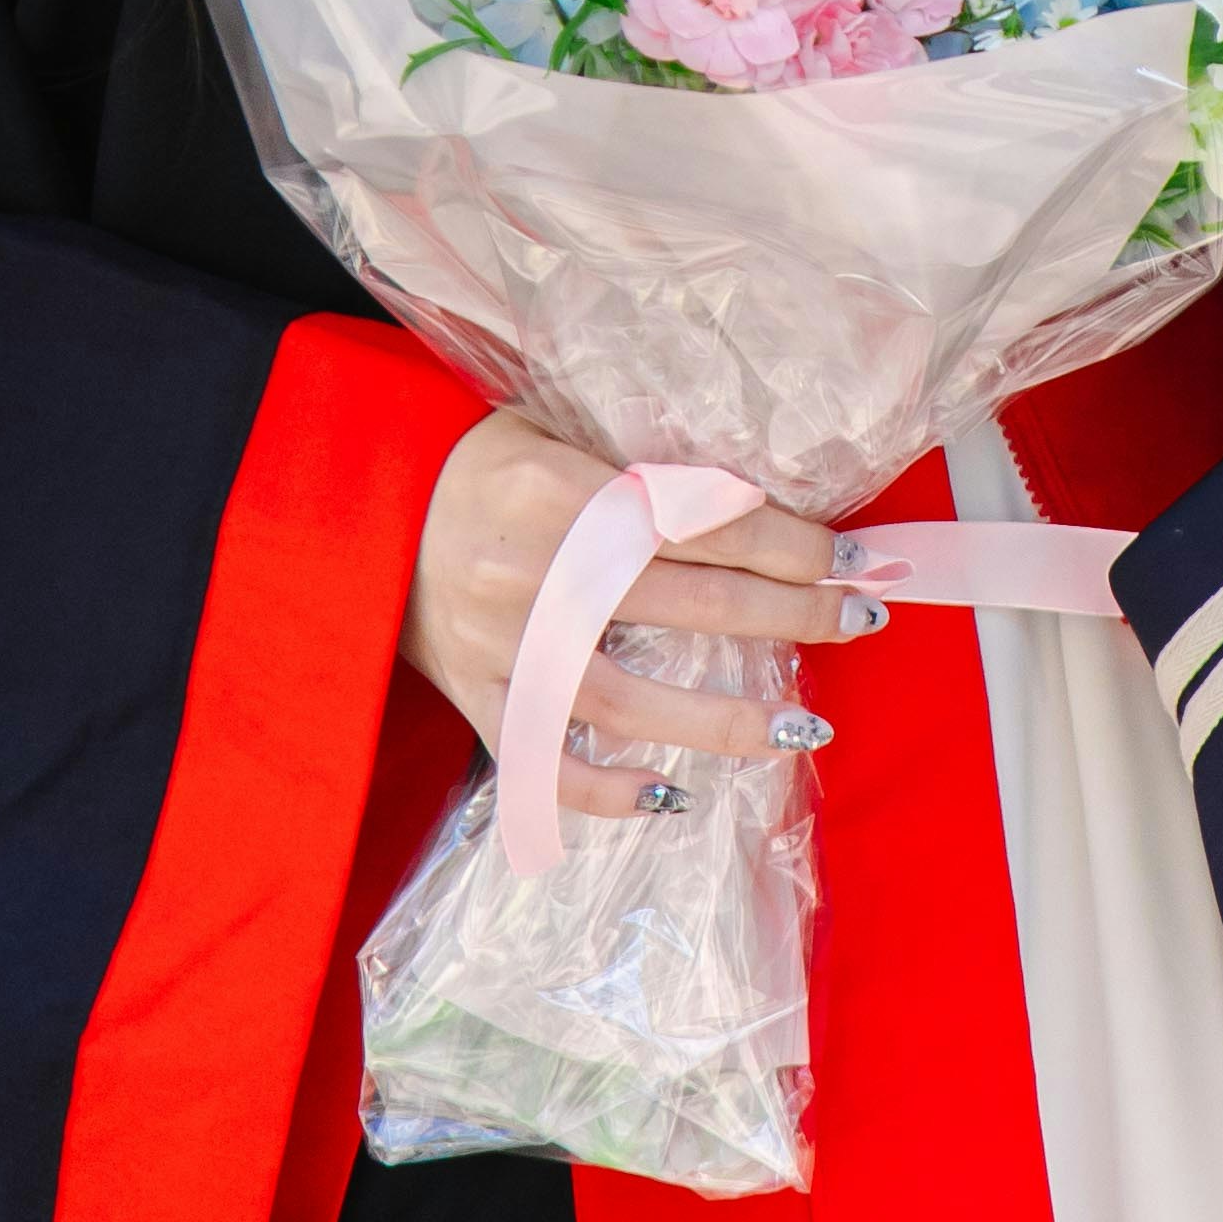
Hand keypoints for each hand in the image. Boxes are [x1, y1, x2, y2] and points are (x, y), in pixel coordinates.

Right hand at [403, 413, 871, 826]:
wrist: (361, 506)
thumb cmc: (478, 462)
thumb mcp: (553, 427)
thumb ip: (639, 464)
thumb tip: (757, 501)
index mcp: (566, 489)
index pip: (704, 520)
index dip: (790, 542)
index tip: (853, 558)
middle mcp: (538, 570)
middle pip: (691, 598)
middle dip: (792, 611)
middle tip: (861, 618)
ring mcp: (503, 644)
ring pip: (629, 697)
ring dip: (724, 717)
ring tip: (800, 726)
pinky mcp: (476, 697)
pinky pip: (544, 763)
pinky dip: (605, 789)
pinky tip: (672, 794)